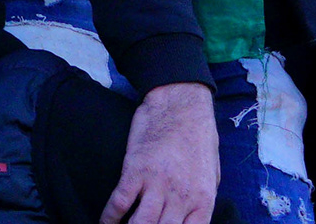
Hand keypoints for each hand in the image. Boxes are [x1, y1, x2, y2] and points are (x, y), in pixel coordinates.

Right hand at [103, 80, 217, 223]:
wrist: (180, 103)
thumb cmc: (198, 136)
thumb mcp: (211, 173)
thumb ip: (201, 200)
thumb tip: (191, 219)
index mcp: (202, 200)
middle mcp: (180, 196)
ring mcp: (156, 183)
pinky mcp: (134, 169)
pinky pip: (119, 201)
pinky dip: (109, 217)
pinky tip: (105, 223)